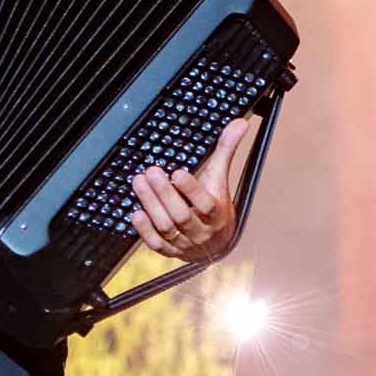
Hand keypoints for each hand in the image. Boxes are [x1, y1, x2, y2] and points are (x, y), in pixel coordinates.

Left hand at [129, 114, 254, 262]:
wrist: (216, 244)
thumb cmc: (216, 207)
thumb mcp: (220, 180)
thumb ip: (226, 151)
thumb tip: (239, 123)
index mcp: (216, 214)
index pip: (206, 204)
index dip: (191, 190)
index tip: (178, 172)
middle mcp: (202, 231)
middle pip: (182, 215)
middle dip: (164, 193)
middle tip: (150, 172)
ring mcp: (185, 243)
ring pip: (166, 227)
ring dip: (151, 204)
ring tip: (139, 182)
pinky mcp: (171, 251)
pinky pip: (156, 244)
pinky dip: (145, 230)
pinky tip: (136, 212)